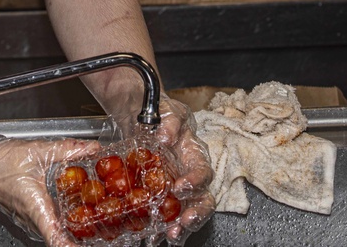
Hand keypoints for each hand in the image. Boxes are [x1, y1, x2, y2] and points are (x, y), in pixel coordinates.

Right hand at [0, 132, 101, 246]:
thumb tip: (92, 148)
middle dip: (76, 239)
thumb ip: (67, 150)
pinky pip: (44, 220)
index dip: (70, 246)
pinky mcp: (23, 209)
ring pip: (50, 229)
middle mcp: (30, 216)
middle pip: (56, 237)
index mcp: (36, 207)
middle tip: (100, 235)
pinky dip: (59, 220)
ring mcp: (25, 215)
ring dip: (68, 230)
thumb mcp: (38, 151)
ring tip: (91, 226)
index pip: (55, 237)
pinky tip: (71, 210)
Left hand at [141, 97, 215, 245]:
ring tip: (171, 235)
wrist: (143, 120)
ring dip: (182, 228)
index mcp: (195, 156)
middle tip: (184, 221)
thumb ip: (170, 122)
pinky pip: (168, 218)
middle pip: (203, 200)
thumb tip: (166, 137)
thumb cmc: (161, 115)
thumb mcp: (168, 111)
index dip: (195, 182)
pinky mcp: (163, 197)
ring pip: (188, 213)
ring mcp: (178, 190)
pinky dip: (162, 230)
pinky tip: (153, 237)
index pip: (203, 172)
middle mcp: (191, 176)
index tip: (180, 187)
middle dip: (197, 214)